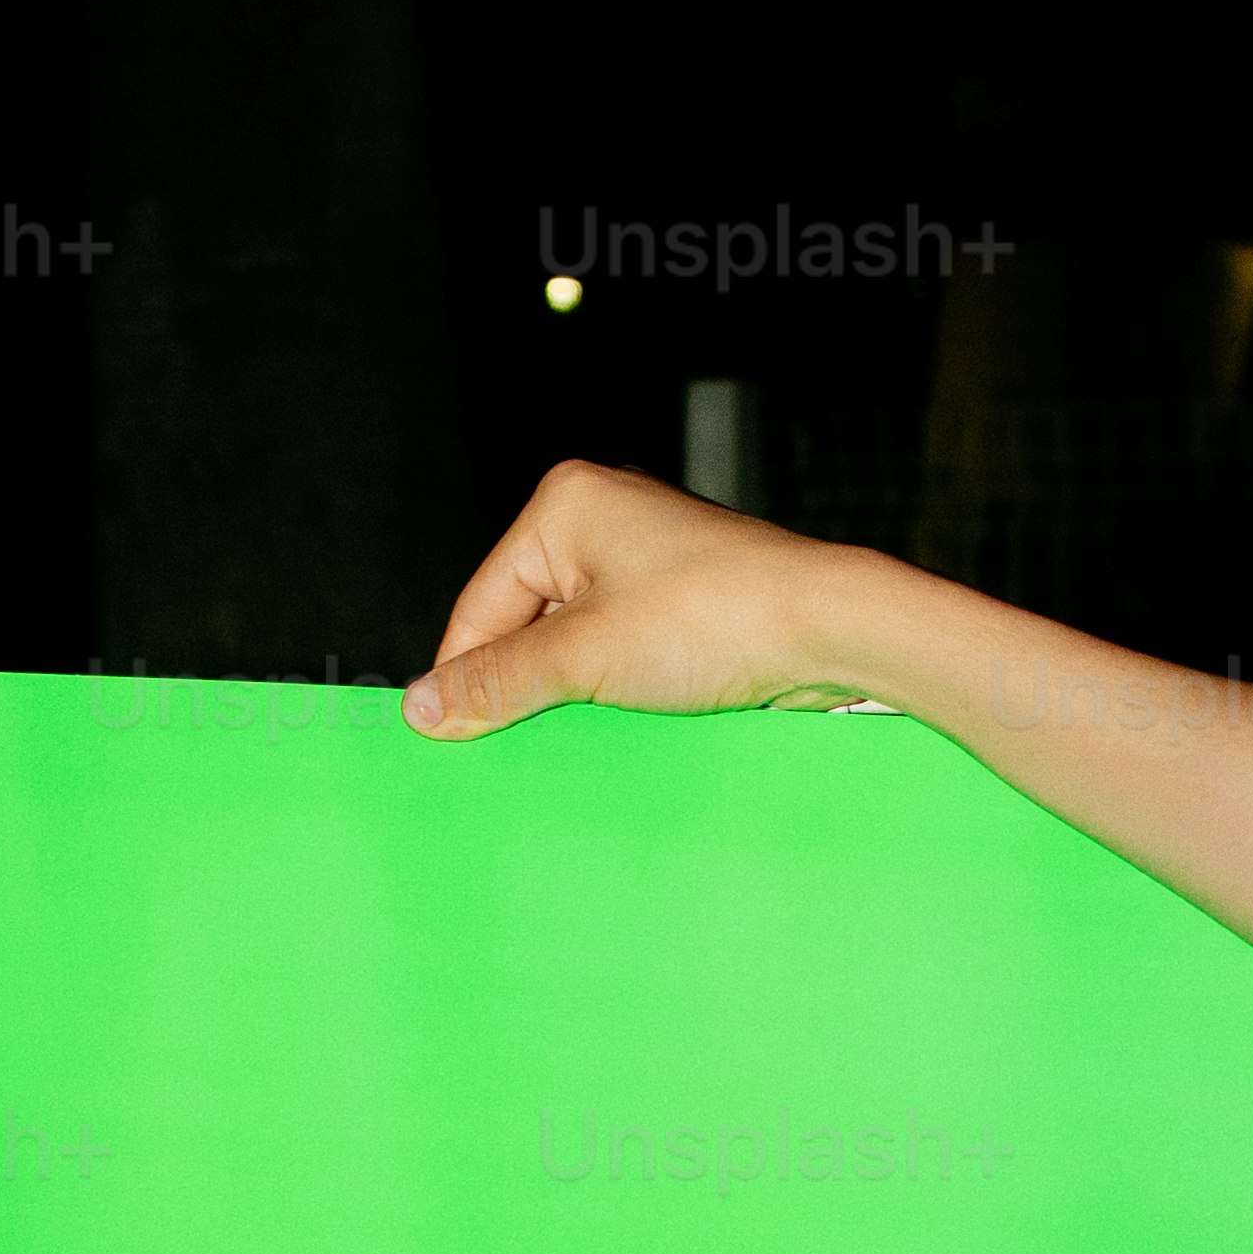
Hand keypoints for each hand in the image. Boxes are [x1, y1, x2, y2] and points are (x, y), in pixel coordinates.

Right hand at [403, 461, 873, 734]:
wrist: (831, 628)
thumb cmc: (714, 619)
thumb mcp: (585, 658)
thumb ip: (498, 683)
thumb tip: (421, 708)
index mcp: (565, 505)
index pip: (480, 604)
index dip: (464, 677)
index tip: (444, 740)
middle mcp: (603, 518)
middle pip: (524, 622)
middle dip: (522, 685)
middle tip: (510, 749)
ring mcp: (647, 559)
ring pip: (572, 642)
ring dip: (570, 694)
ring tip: (573, 738)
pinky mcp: (683, 599)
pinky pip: (620, 649)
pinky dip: (612, 689)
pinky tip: (616, 727)